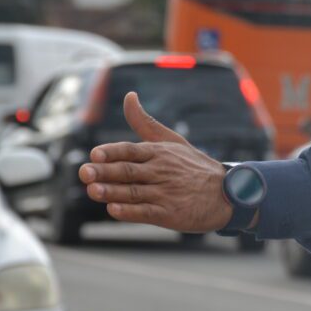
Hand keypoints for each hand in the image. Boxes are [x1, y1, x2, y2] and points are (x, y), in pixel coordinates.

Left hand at [78, 92, 231, 232]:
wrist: (226, 193)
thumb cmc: (194, 166)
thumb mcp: (172, 140)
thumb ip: (144, 122)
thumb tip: (129, 96)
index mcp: (159, 153)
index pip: (131, 150)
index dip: (112, 152)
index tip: (94, 154)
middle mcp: (161, 172)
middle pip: (128, 171)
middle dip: (105, 172)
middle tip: (84, 172)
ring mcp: (166, 193)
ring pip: (134, 192)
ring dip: (112, 192)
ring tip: (93, 191)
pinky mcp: (170, 214)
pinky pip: (147, 212)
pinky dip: (130, 212)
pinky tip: (114, 210)